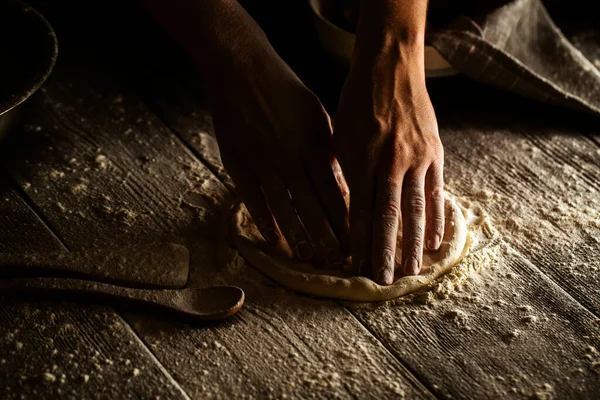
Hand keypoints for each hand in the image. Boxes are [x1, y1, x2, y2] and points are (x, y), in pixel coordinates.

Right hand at [211, 45, 348, 266]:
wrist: (244, 72)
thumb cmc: (287, 93)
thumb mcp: (318, 117)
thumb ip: (329, 152)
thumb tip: (342, 186)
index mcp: (314, 145)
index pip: (335, 192)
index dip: (346, 220)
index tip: (357, 242)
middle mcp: (291, 157)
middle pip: (312, 206)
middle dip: (327, 236)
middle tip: (338, 262)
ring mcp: (263, 162)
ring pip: (284, 208)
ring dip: (298, 236)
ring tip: (309, 258)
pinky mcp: (239, 164)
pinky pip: (253, 199)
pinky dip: (265, 221)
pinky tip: (275, 240)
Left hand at [334, 42, 444, 284]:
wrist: (391, 66)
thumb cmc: (357, 101)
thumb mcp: (341, 135)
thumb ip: (348, 173)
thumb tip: (350, 210)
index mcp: (363, 157)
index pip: (361, 210)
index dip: (358, 242)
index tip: (354, 268)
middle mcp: (392, 161)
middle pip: (388, 216)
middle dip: (383, 253)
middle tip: (381, 283)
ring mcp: (418, 158)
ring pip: (415, 210)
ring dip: (411, 245)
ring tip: (408, 273)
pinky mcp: (435, 153)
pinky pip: (436, 193)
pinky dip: (435, 220)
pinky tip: (431, 244)